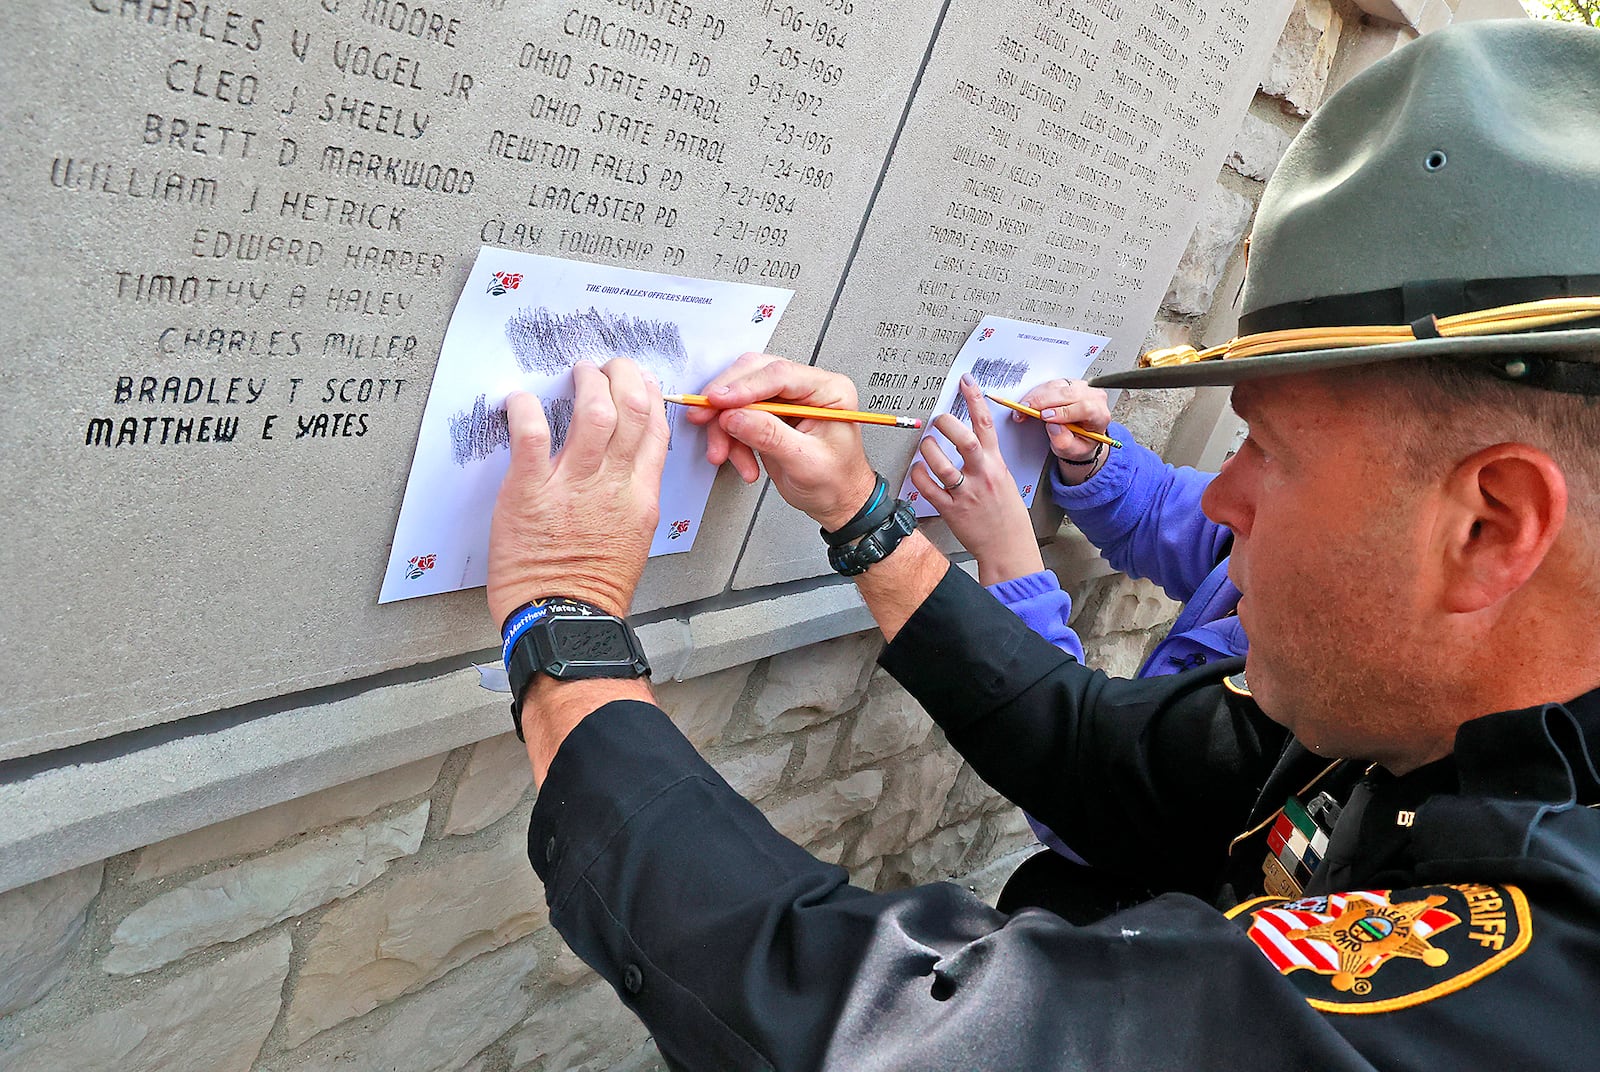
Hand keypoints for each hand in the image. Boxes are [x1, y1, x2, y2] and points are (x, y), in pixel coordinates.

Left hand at [486, 359, 670, 628]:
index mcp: (640, 497)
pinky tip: (520, 400)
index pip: (656, 430)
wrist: (565, 621)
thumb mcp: (631, 539)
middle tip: (606, 367)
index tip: (638, 381)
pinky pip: (531, 436)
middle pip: (633, 409)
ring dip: (585, 383)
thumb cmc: (592, 590)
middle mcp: (613, 486)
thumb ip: (629, 499)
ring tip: (576, 374)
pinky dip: (525, 409)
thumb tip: (621, 470)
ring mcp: (573, 487)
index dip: (650, 395)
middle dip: (622, 375)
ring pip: (593, 412)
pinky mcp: (530, 493)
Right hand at [683, 353, 875, 529]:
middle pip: (754, 376)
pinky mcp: (771, 414)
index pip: (780, 375)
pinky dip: (730, 438)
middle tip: (704, 418)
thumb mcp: (804, 462)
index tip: (717, 400)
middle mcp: (807, 388)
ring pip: (740, 396)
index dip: (744, 387)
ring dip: (725, 427)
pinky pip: (738, 416)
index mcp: (828, 390)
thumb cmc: (836, 482)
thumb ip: (769, 436)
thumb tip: (734, 416)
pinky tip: (738, 459)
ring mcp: (787, 400)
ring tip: (724, 454)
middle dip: (725, 402)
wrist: (838, 501)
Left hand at [909, 374, 1043, 584]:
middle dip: (947, 424)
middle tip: (937, 420)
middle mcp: (982, 476)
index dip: (975, 399)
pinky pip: (928, 488)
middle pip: (964, 440)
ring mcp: (966, 494)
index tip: (965, 381)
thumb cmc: (1006, 514)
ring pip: (942, 464)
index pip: (986, 424)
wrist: (1008, 547)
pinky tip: (918, 469)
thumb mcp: (1004, 479)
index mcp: (996, 465)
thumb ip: (987, 459)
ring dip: (928, 450)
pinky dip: (919, 475)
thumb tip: (970, 438)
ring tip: (926, 445)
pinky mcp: (952, 510)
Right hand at [1019, 379, 1111, 483]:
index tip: (1045, 417)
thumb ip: (1064, 442)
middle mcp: (1093, 398)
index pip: (1084, 408)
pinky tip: (1029, 402)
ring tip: (1023, 408)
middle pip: (1068, 393)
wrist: (1080, 437)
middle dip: (1043, 402)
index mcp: (1099, 415)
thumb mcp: (1073, 451)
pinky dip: (1037, 392)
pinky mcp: (1069, 384)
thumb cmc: (1080, 443)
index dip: (1063, 411)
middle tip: (1025, 411)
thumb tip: (1053, 427)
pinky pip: (1052, 384)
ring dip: (1037, 396)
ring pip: (1058, 386)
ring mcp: (1082, 388)